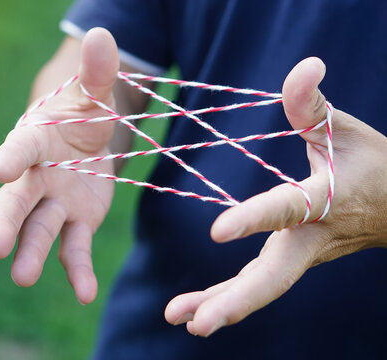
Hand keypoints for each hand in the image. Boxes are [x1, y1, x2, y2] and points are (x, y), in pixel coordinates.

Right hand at [0, 28, 119, 304]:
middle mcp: (35, 178)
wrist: (85, 141)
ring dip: (31, 253)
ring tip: (23, 276)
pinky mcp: (76, 223)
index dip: (11, 156)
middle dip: (5, 223)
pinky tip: (84, 293)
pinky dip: (77, 271)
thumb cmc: (80, 115)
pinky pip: (74, 249)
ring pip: (39, 231)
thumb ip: (97, 73)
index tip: (2, 168)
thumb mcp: (92, 94)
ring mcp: (54, 204)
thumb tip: (104, 36)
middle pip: (16, 202)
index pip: (20, 148)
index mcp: (35, 141)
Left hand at [165, 57, 386, 335]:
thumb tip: (306, 64)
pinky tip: (193, 312)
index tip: (218, 231)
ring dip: (220, 306)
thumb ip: (314, 104)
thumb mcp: (343, 130)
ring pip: (261, 288)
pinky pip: (256, 284)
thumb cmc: (368, 163)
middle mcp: (310, 236)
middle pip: (273, 275)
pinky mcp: (291, 261)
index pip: (285, 208)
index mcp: (323, 199)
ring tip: (179, 318)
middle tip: (197, 323)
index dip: (255, 218)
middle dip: (235, 300)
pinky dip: (225, 298)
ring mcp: (300, 255)